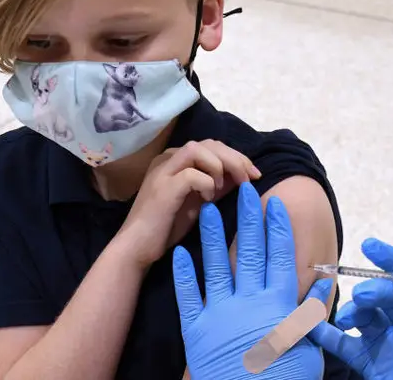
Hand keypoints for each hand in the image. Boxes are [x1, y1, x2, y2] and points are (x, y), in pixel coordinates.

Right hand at [119, 140, 259, 267]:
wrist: (138, 248)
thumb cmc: (168, 227)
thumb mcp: (200, 200)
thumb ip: (218, 185)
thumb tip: (243, 175)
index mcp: (175, 160)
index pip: (212, 146)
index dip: (236, 156)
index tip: (254, 174)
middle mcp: (167, 159)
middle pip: (209, 144)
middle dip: (235, 158)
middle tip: (250, 178)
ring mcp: (162, 171)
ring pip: (198, 149)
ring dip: (220, 166)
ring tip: (225, 187)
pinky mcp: (162, 187)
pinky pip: (192, 174)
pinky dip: (207, 184)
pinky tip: (207, 200)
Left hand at [173, 183, 327, 379]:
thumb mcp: (309, 349)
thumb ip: (312, 313)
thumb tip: (324, 282)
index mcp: (278, 305)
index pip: (279, 257)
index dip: (277, 229)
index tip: (275, 204)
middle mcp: (250, 302)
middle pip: (250, 252)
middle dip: (248, 219)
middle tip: (245, 190)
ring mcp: (221, 314)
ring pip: (217, 266)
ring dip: (213, 236)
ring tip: (207, 209)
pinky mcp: (197, 331)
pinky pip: (189, 296)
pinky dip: (184, 274)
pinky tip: (181, 252)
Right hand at [306, 239, 392, 379]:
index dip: (391, 258)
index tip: (370, 246)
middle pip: (383, 294)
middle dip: (372, 289)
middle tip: (365, 297)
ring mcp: (389, 343)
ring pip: (363, 317)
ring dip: (353, 310)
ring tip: (349, 318)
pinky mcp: (373, 365)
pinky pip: (347, 347)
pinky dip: (327, 336)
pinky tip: (312, 326)